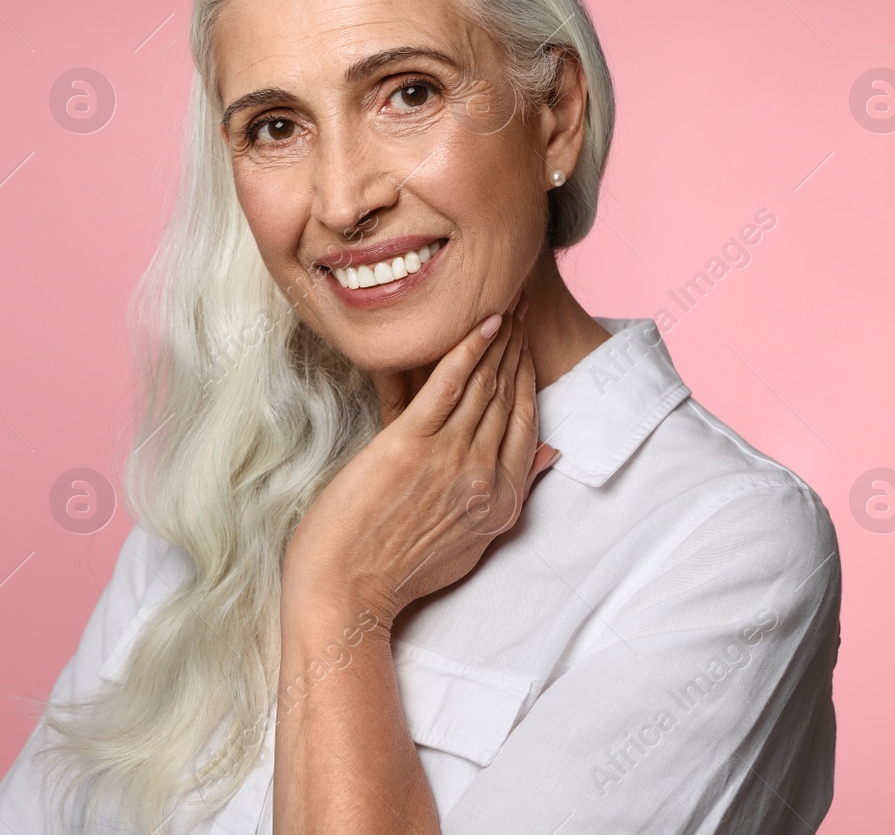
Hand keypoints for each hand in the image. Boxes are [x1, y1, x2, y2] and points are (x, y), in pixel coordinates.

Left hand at [280, 296, 559, 627]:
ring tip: (503, 303)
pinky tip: (481, 324)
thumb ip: (512, 495)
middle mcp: (483, 477)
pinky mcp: (409, 444)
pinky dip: (468, 351)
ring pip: (484, 386)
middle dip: (517, 347)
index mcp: (501, 502)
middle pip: (507, 397)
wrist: (345, 591)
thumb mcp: (472, 542)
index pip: (525, 424)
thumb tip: (548, 454)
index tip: (528, 343)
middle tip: (520, 304)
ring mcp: (449, 459)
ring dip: (498, 341)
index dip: (529, 378)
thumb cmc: (396, 570)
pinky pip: (448, 387)